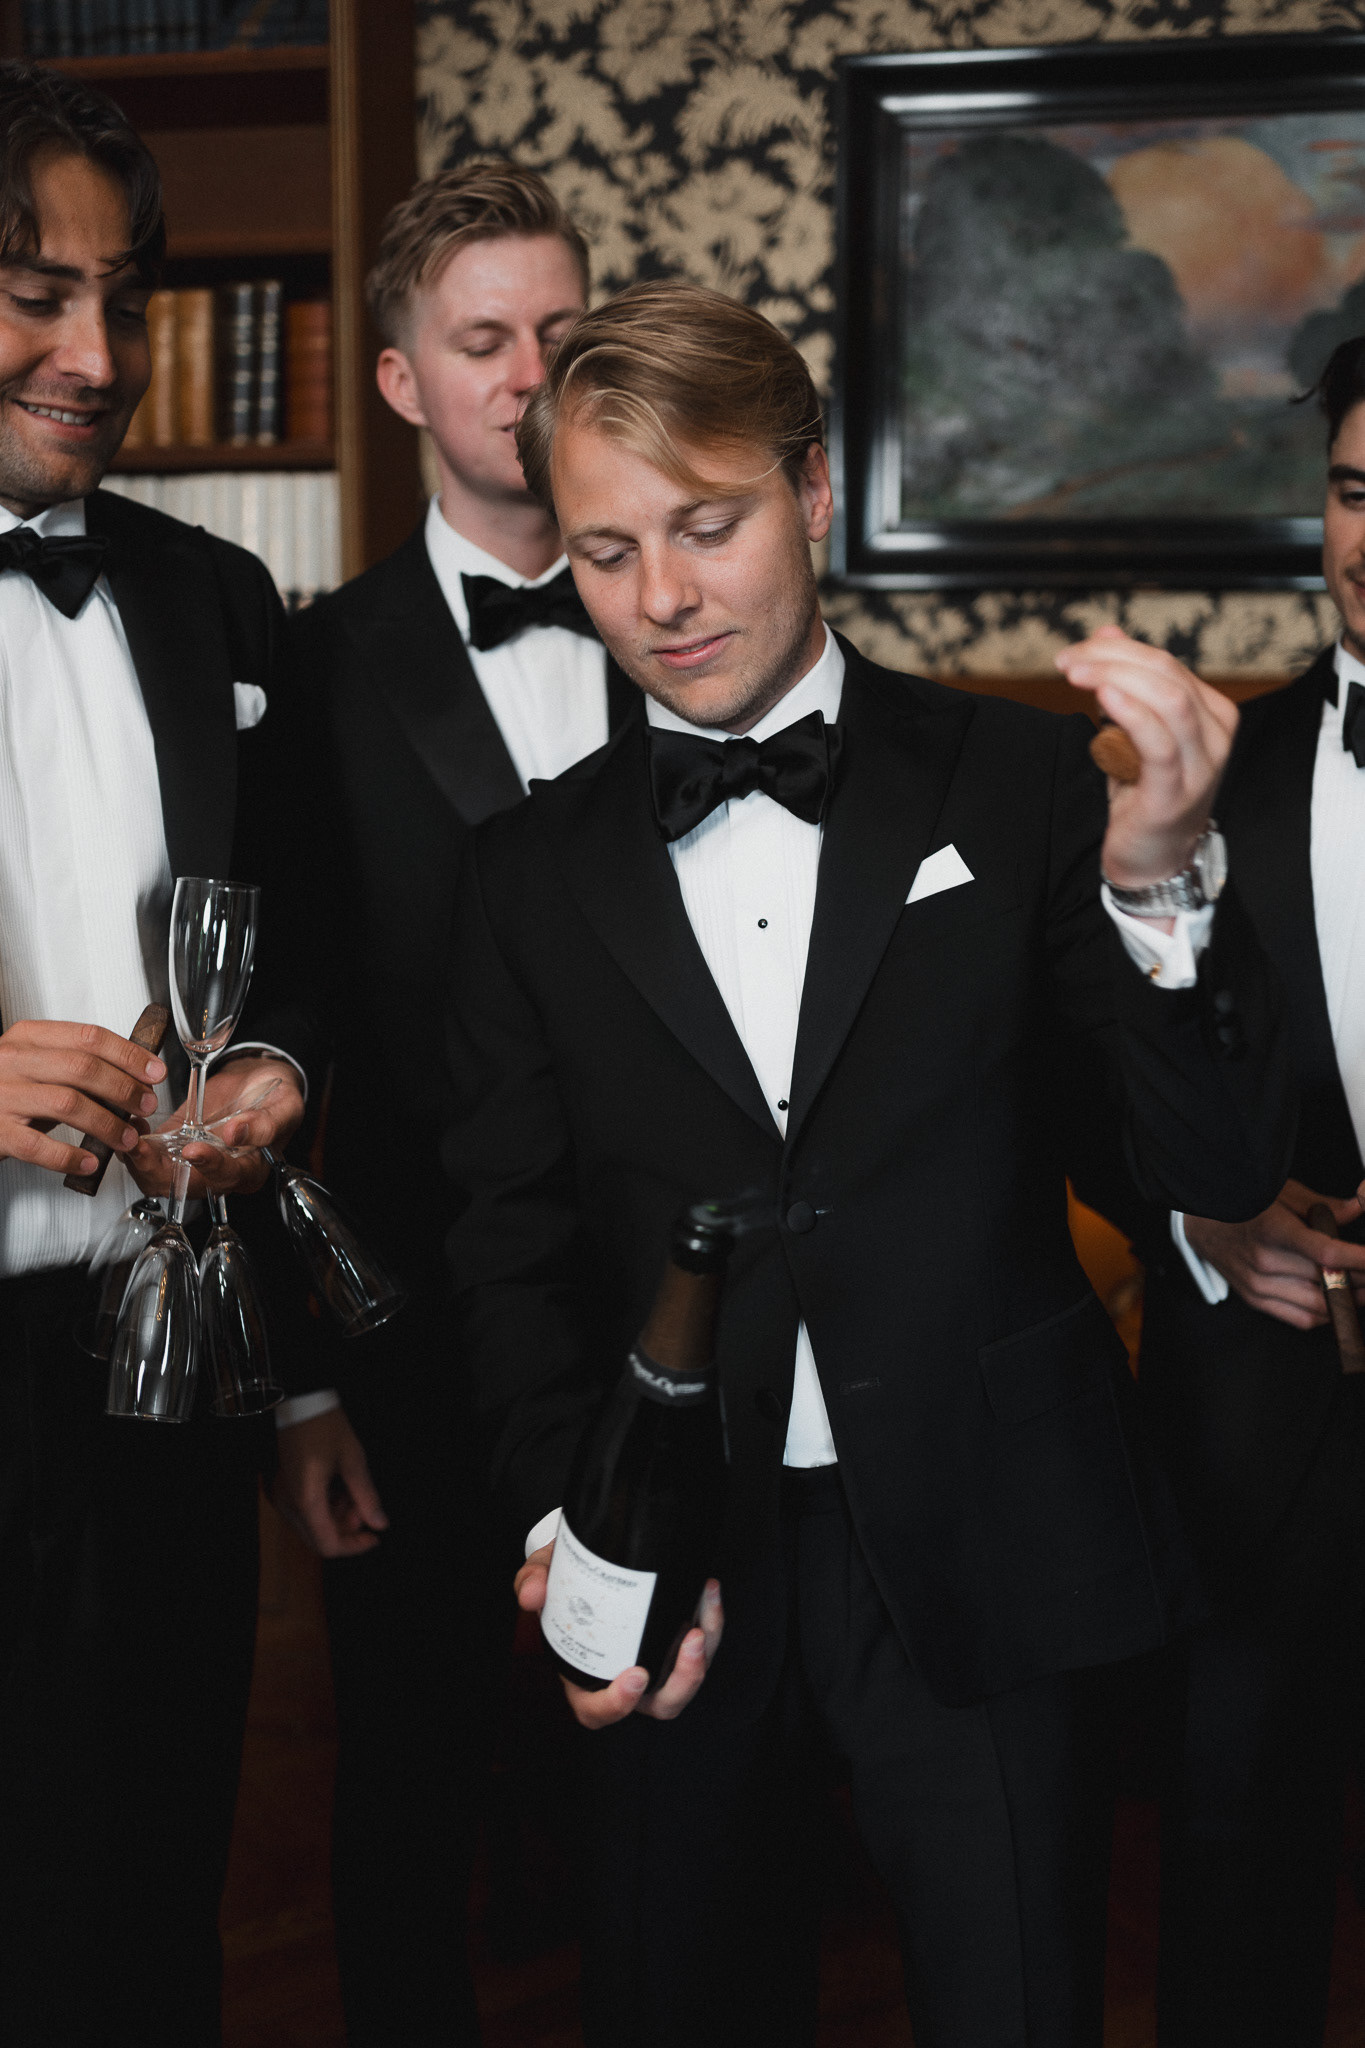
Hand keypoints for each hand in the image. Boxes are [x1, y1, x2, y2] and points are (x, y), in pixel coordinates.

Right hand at [0, 1017, 167, 1177]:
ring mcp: (3, 1096)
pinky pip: (39, 1146)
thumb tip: (134, 1082)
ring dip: (106, 1123)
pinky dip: (70, 1156)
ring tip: (127, 1137)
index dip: (129, 1055)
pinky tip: (90, 1161)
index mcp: (28, 1038)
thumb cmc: (5, 1089)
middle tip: (145, 1105)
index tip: (154, 1072)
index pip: (89, 1037)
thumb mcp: (36, 1065)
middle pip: (83, 1068)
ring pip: (67, 1104)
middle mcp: (14, 1061)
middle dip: (124, 1088)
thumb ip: (76, 1068)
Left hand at [128, 1054, 304, 1200]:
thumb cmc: (276, 1098)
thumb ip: (265, 1123)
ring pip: (157, 1178)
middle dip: (156, 1171)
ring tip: (132, 1134)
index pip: (227, 1176)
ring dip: (138, 1161)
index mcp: (249, 1171)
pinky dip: (135, 1146)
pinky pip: (149, 1157)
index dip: (209, 1165)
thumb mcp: (284, 1106)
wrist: (259, 1083)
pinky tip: (133, 1123)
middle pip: (182, 1187)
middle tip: (140, 1147)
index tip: (193, 1148)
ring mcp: (192, 1162)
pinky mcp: (174, 1148)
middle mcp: (217, 1174)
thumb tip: (235, 1133)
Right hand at [272, 1405, 388, 1557]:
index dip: (353, 1546)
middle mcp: (289, 1504)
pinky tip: (341, 1489)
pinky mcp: (284, 1488)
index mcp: (306, 1500)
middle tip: (365, 1507)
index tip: (374, 1537)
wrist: (302, 1403)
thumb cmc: (326, 1427)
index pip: (328, 1545)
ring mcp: (283, 1496)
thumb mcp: (353, 1460)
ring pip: (313, 1525)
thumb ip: (367, 1496)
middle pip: (319, 1538)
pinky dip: (326, 1507)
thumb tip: (380, 1523)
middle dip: (347, 1529)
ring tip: (355, 1493)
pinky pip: (305, 1511)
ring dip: (338, 1517)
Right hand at [515, 1540, 724, 1727]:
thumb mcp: (542, 1575)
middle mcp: (625, 1679)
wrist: (589, 1561)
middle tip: (693, 1640)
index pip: (598, 1711)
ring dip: (704, 1654)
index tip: (635, 1676)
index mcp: (586, 1678)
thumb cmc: (563, 1581)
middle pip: (661, 1704)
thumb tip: (533, 1594)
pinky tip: (707, 1590)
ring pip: (687, 1681)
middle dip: (683, 1679)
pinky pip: (701, 1648)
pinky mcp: (675, 1643)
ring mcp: (655, 1663)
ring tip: (706, 1613)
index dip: (617, 1704)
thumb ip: (533, 1581)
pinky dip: (710, 1621)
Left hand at [1054, 625, 1237, 897]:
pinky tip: (1103, 699)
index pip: (1165, 663)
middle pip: (1166, 674)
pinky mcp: (1177, 792)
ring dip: (1115, 678)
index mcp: (1211, 712)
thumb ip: (1125, 683)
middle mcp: (1216, 735)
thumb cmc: (1143, 793)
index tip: (1074, 652)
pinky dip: (1131, 713)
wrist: (1153, 859)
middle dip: (1111, 659)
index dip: (1117, 649)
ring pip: (1168, 699)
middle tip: (1068, 662)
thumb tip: (1107, 633)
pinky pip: (1159, 743)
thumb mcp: (1134, 731)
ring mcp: (1202, 765)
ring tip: (1076, 675)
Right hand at [1185, 1178, 1364, 1329]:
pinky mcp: (1255, 1299)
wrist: (1199, 1222)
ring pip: (1320, 1306)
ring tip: (1362, 1289)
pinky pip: (1302, 1319)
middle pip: (1328, 1281)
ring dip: (1348, 1300)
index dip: (1359, 1260)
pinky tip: (1338, 1301)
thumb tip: (1358, 1208)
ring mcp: (1258, 1285)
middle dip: (1361, 1279)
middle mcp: (1264, 1261)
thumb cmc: (1241, 1203)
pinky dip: (1326, 1315)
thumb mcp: (1282, 1192)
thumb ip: (1324, 1205)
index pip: (1326, 1252)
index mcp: (1273, 1229)